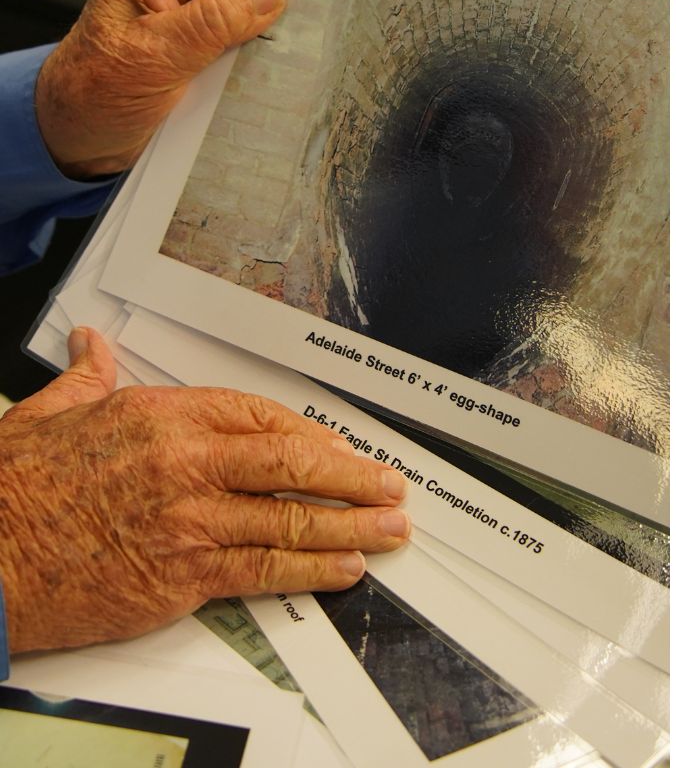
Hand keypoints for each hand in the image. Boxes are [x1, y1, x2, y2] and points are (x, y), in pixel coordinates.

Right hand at [0, 328, 410, 655]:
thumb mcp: (52, 413)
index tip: (339, 446)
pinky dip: (311, 571)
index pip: (260, 416)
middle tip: (391, 485)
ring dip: (350, 527)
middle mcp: (186, 465)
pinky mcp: (182, 577)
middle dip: (352, 477)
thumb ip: (91, 376)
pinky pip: (263, 570)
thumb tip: (96, 344)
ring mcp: (189, 523)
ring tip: (390, 530)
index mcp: (163, 417)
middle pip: (292, 464)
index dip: (309, 434)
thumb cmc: (11, 490)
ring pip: (290, 520)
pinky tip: (344, 570)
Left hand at [34, 0, 285, 178]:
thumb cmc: (93, 88)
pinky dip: (274, 47)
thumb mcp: (152, 55)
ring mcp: (202, 14)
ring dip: (279, 16)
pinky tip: (289, 62)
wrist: (84, 136)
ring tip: (303, 33)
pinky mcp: (217, 48)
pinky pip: (257, 35)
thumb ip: (211, 23)